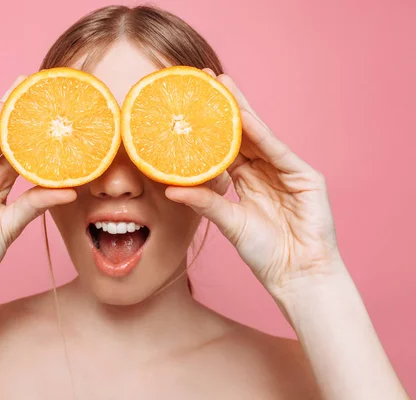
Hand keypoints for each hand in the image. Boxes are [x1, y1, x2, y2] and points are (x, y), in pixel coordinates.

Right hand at [0, 76, 76, 301]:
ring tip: (19, 88)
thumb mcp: (12, 225)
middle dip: (17, 114)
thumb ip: (36, 204)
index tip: (53, 113)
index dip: (33, 134)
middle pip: (1, 140)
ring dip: (1, 114)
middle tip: (36, 86)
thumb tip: (71, 191)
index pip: (17, 153)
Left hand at [166, 72, 342, 297]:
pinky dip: (261, 134)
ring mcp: (287, 171)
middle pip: (242, 133)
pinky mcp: (306, 177)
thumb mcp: (229, 223)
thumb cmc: (265, 253)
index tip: (187, 105)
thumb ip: (204, 203)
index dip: (207, 127)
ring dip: (241, 110)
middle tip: (204, 78)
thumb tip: (169, 189)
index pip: (224, 147)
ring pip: (260, 135)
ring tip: (222, 84)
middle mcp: (265, 170)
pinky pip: (278, 151)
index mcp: (247, 180)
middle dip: (225, 106)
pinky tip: (244, 116)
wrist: (297, 275)